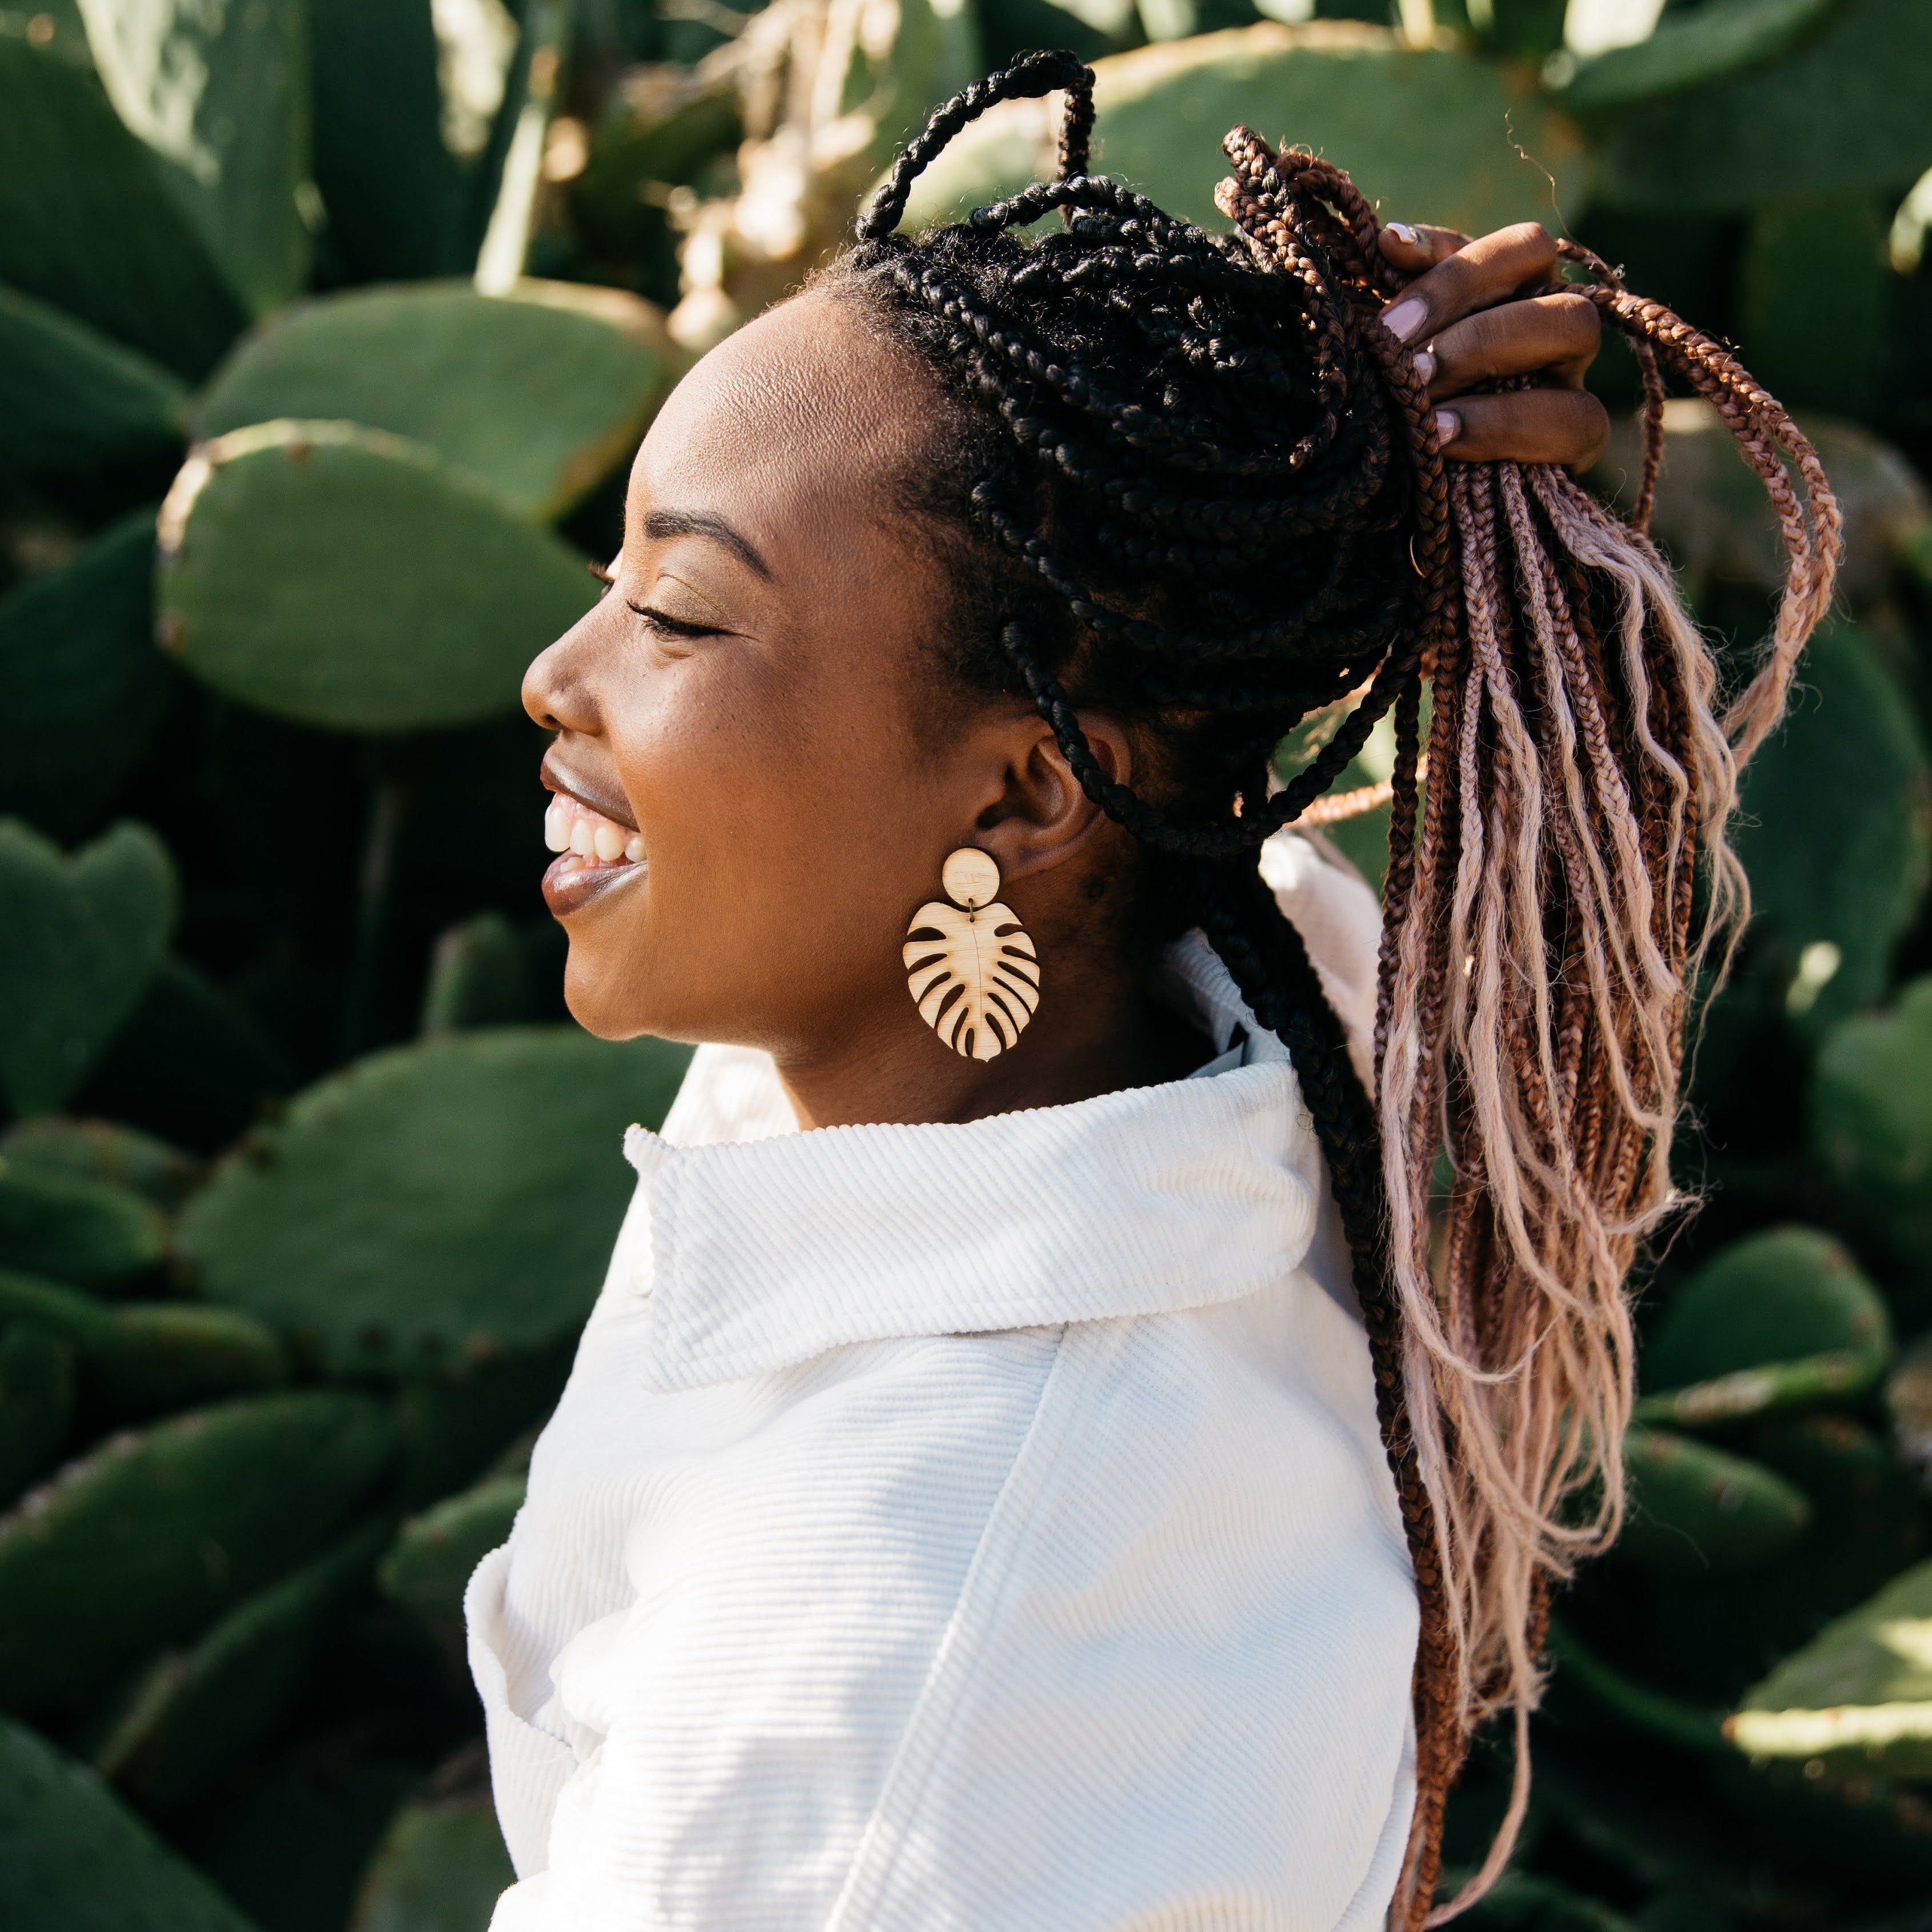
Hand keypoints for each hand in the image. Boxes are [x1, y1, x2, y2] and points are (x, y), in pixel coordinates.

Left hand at [1376, 221, 1607, 470]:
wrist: (1406, 487)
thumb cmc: (1403, 398)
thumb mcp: (1397, 343)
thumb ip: (1399, 291)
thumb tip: (1390, 239)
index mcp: (1518, 288)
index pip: (1522, 246)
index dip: (1457, 266)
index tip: (1389, 293)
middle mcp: (1554, 321)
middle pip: (1549, 277)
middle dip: (1471, 319)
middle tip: (1405, 361)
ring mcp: (1574, 375)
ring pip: (1576, 327)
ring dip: (1491, 357)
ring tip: (1421, 399)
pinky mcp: (1581, 440)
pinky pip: (1576, 420)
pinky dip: (1502, 428)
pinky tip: (1440, 440)